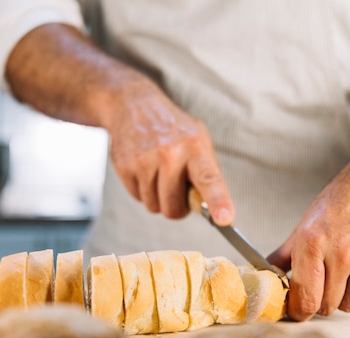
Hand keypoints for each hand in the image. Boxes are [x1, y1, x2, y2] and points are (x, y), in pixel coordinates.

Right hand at [106, 79, 234, 224]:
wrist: (134, 105)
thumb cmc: (173, 130)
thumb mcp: (198, 140)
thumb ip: (207, 174)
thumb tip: (213, 211)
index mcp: (195, 146)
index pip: (209, 179)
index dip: (218, 202)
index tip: (225, 219)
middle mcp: (169, 152)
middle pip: (173, 207)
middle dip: (176, 206)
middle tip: (177, 188)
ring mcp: (144, 159)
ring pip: (154, 206)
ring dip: (157, 197)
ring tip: (158, 173)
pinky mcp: (124, 166)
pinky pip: (137, 197)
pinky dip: (142, 190)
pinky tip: (144, 169)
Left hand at [268, 173, 349, 320]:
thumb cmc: (336, 208)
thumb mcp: (303, 228)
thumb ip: (283, 257)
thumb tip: (263, 278)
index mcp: (314, 244)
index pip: (305, 299)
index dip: (300, 311)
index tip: (299, 311)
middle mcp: (343, 254)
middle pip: (327, 306)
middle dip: (322, 299)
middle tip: (324, 279)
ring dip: (345, 296)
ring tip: (345, 271)